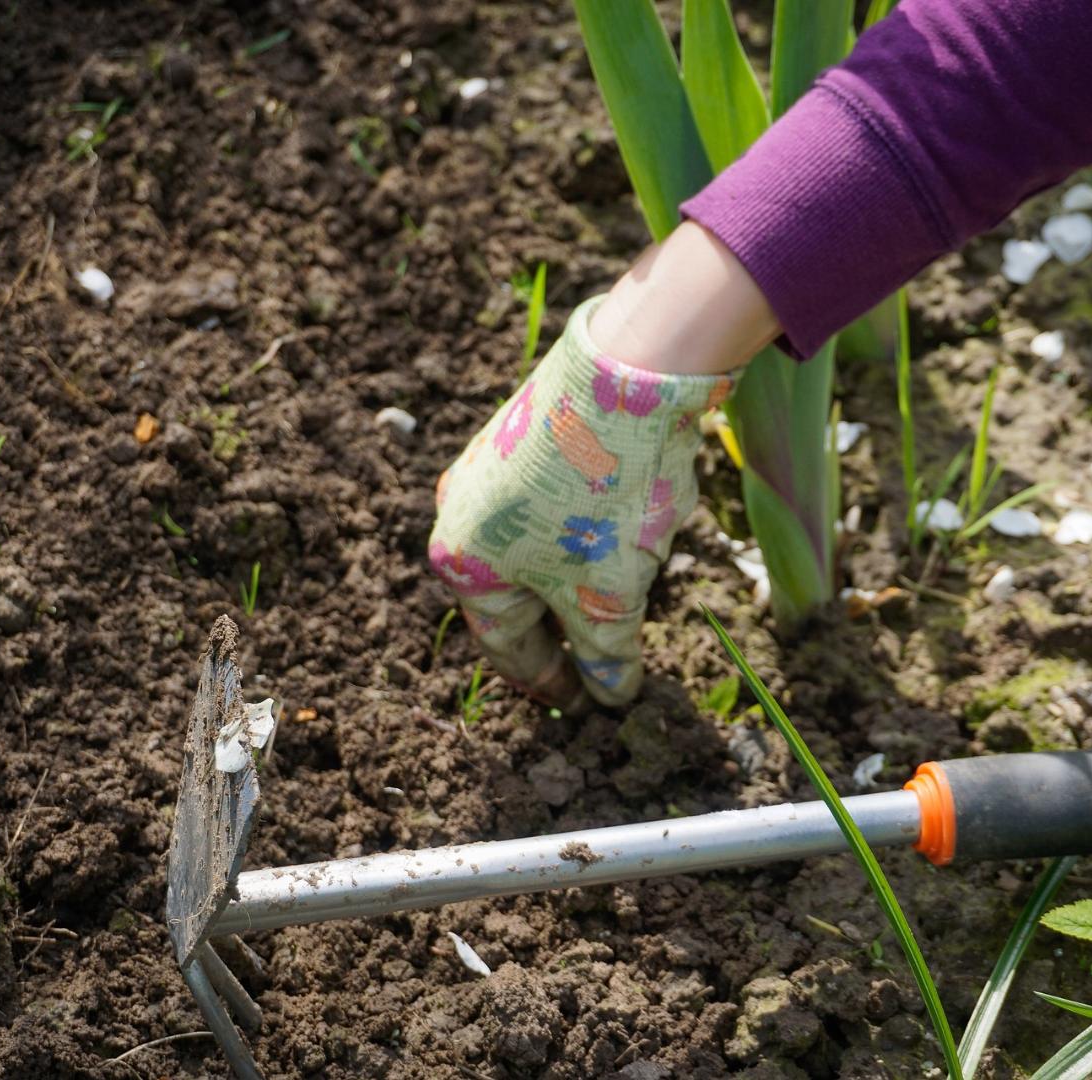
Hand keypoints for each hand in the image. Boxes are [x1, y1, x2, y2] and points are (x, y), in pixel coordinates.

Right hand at [429, 295, 737, 706]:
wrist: (629, 372)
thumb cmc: (605, 498)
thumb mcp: (610, 596)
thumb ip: (606, 656)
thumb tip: (611, 696)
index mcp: (464, 564)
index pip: (508, 648)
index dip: (552, 683)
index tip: (587, 706)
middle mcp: (461, 514)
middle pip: (518, 597)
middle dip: (566, 631)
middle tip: (606, 661)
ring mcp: (490, 468)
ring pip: (537, 550)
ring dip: (579, 581)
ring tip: (626, 596)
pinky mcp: (526, 434)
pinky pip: (551, 508)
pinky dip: (585, 535)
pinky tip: (627, 534)